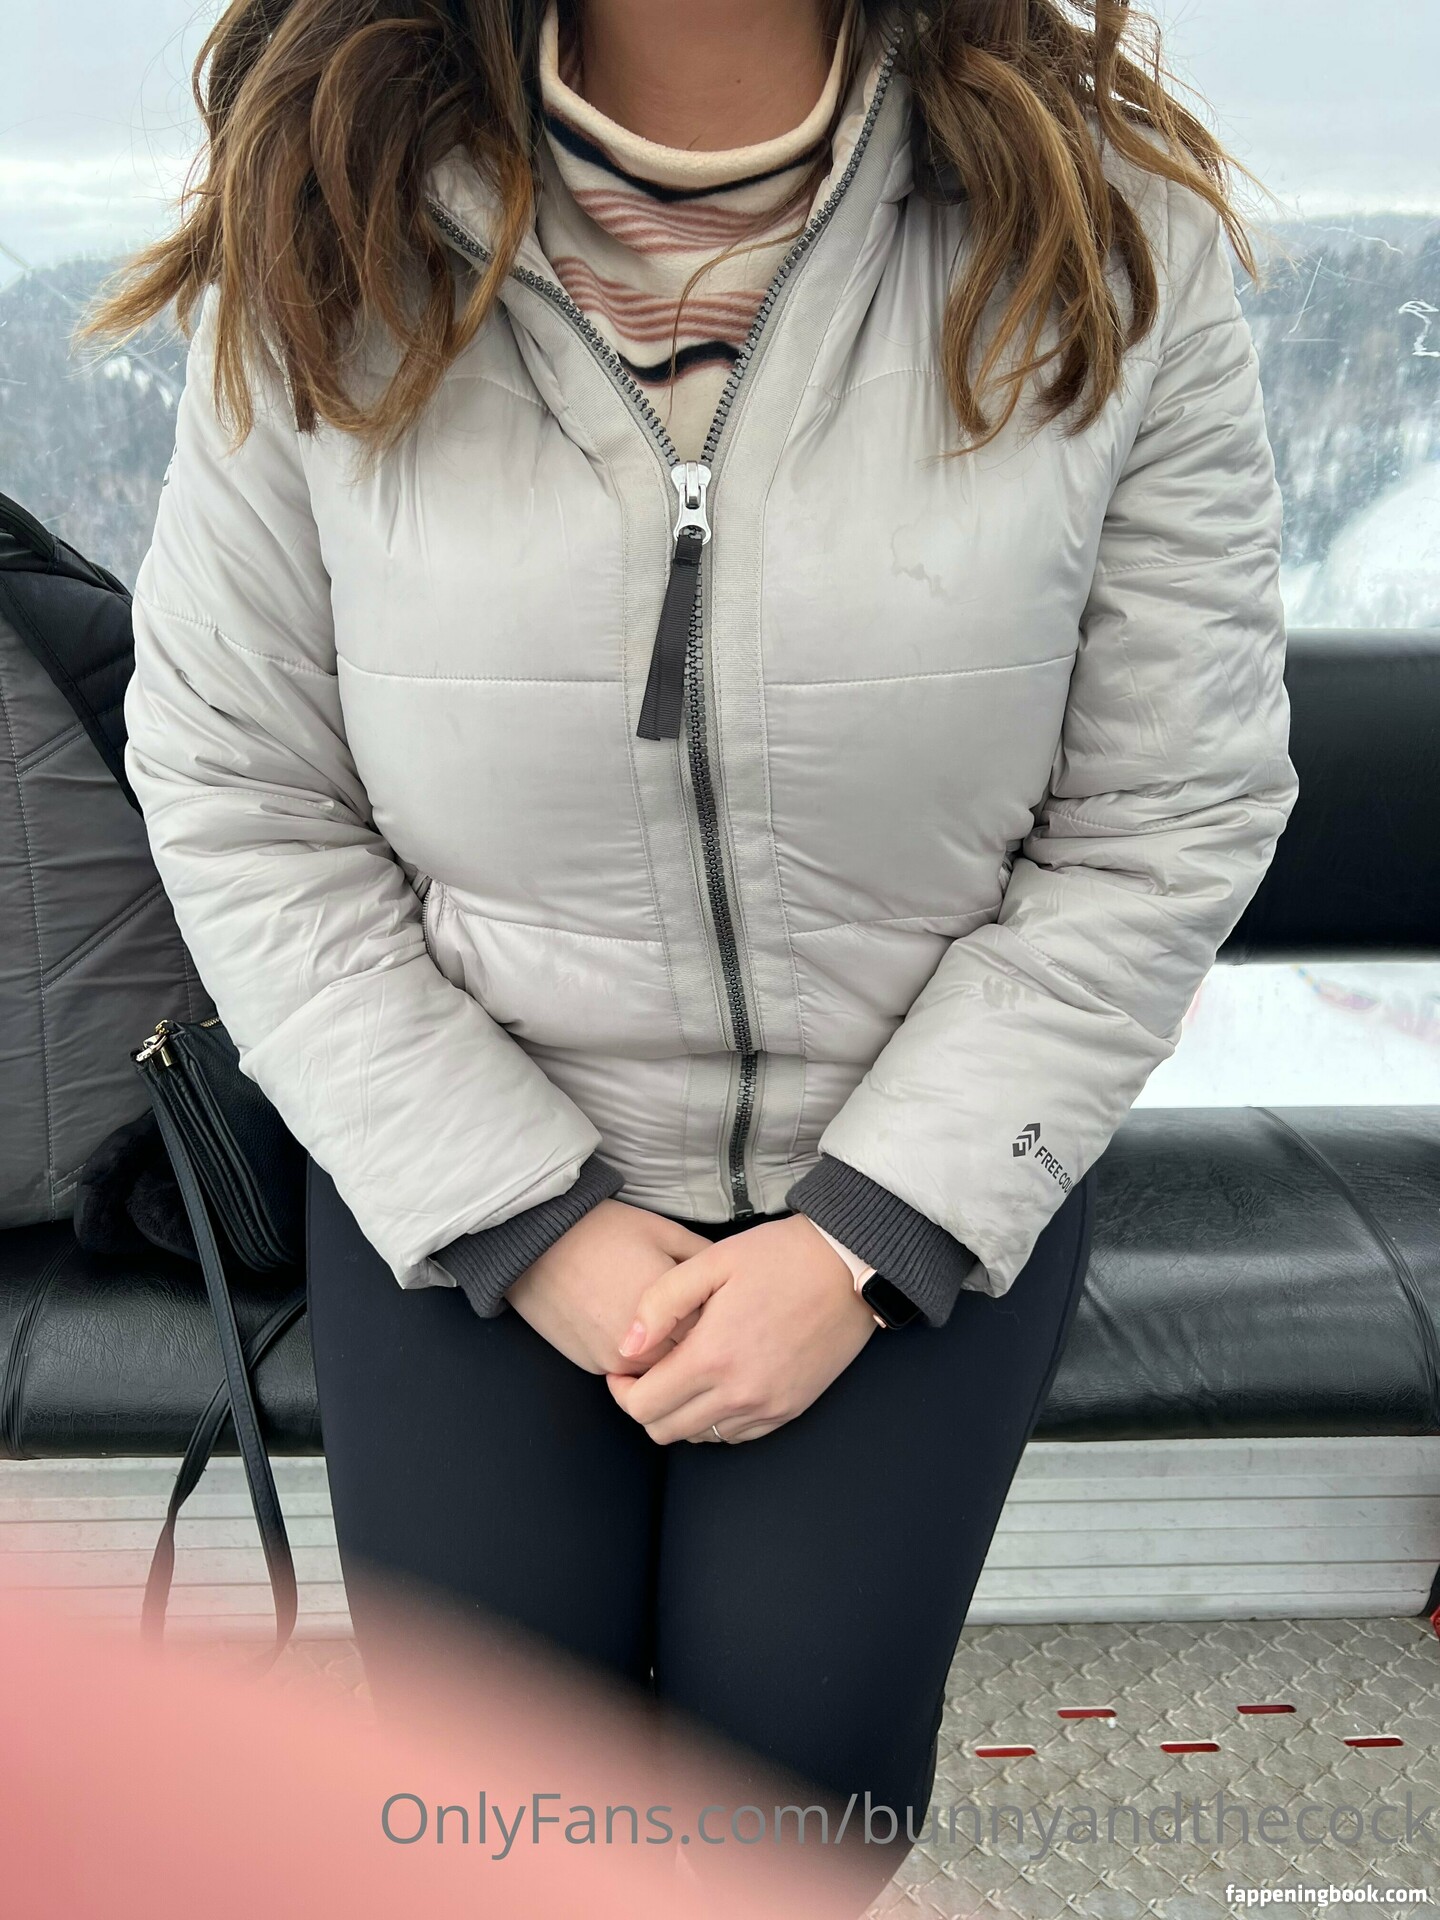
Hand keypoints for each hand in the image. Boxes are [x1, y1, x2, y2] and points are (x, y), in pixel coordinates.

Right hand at [505, 1199, 712, 1375]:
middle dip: (699, 1343)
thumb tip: (730, 1279)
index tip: (723, 1305)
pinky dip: (641, 1359)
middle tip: (696, 1316)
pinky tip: (636, 1328)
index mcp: (671, 1311)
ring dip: (670, 1355)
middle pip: (692, 1361)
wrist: (538, 1241)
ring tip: (666, 1321)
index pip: (717, 1332)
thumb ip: (703, 1260)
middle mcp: (647, 1346)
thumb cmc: (605, 1230)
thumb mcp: (665, 1232)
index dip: (723, 1319)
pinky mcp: (593, 1367)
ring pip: (662, 1373)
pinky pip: (631, 1374)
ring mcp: (617, 1362)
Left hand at [604, 1216, 877, 1444]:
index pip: (643, 1407)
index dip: (621, 1391)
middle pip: (665, 1431)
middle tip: (648, 1373)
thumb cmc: (779, 1257)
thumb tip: (627, 1347)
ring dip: (681, 1414)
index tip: (624, 1368)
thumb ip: (660, 1303)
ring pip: (700, 1437)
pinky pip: (737, 1435)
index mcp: (713, 1356)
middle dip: (645, 1405)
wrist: (848, 1267)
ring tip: (684, 1374)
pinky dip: (717, 1418)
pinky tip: (718, 1384)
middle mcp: (740, 1393)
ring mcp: (768, 1407)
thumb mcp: (711, 1262)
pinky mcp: (790, 1409)